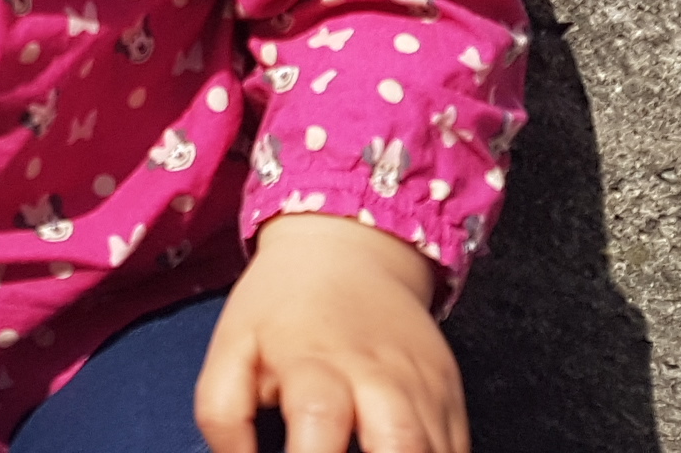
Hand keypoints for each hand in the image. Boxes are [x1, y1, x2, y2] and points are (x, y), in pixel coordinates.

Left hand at [196, 216, 463, 452]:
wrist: (350, 248)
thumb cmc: (280, 308)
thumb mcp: (232, 348)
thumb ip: (224, 418)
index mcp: (315, 362)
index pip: (318, 420)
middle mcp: (380, 379)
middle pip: (401, 444)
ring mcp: (426, 391)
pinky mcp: (454, 401)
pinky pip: (457, 452)